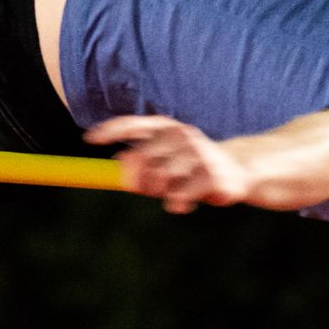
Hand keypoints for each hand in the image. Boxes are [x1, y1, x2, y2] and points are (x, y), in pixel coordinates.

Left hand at [84, 115, 251, 212]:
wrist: (239, 170)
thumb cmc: (193, 166)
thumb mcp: (167, 161)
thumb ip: (142, 163)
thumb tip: (120, 166)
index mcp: (169, 128)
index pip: (135, 124)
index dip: (111, 130)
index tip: (89, 139)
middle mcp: (182, 135)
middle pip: (141, 159)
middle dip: (137, 180)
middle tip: (149, 189)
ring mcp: (198, 153)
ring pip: (159, 180)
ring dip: (160, 193)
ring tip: (174, 194)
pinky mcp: (211, 175)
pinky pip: (179, 197)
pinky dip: (176, 204)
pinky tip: (185, 203)